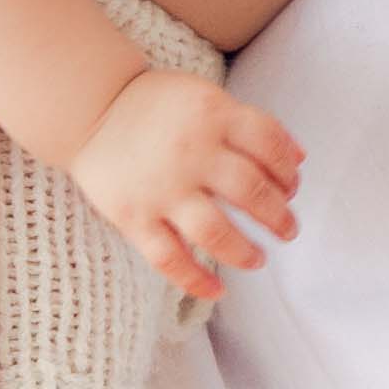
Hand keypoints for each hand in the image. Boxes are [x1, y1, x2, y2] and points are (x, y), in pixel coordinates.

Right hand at [68, 68, 300, 300]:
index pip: (269, 145)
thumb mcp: (207, 97)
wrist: (90, 108)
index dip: (288, 171)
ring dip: (245, 252)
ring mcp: (161, 188)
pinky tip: (218, 291)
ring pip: (215, 232)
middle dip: (278, 216)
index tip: (291, 188)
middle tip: (287, 230)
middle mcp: (191, 152)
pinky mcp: (134, 216)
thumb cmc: (157, 105)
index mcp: (213, 115)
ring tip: (258, 259)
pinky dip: (195, 280)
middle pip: (251, 191)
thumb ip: (251, 124)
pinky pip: (169, 258)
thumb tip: (299, 159)